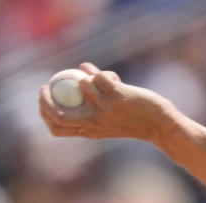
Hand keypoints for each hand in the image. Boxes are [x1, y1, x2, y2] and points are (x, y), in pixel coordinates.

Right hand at [39, 62, 175, 142]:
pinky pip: (100, 77)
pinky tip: (116, 79)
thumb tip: (81, 69)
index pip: (57, 129)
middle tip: (47, 85)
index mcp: (90, 131)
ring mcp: (106, 111)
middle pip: (58, 114)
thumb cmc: (136, 120)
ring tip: (105, 80)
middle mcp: (95, 123)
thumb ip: (94, 97)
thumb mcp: (111, 115)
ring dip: (89, 76)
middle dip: (45, 99)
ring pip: (82, 85)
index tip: (44, 98)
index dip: (45, 113)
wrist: (161, 126)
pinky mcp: (118, 98)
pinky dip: (104, 73)